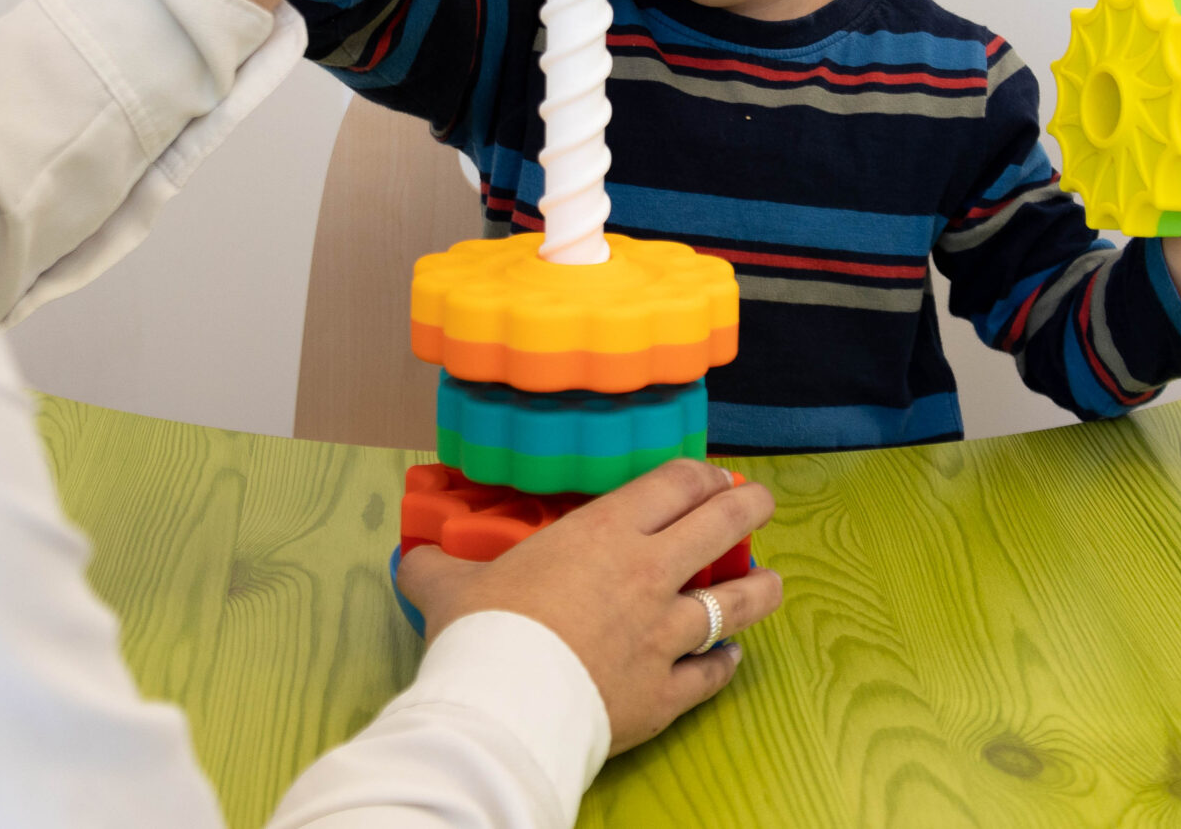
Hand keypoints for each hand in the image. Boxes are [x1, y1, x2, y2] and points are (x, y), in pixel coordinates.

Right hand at [396, 460, 782, 756]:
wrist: (503, 707)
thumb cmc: (483, 632)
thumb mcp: (449, 585)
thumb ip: (436, 566)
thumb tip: (409, 560)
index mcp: (605, 533)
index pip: (674, 484)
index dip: (701, 473)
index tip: (711, 474)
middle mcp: (648, 576)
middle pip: (721, 527)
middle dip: (749, 508)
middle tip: (759, 502)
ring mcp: (664, 636)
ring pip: (736, 604)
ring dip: (759, 588)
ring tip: (771, 580)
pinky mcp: (666, 693)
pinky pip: (711, 674)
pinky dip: (725, 664)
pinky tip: (731, 659)